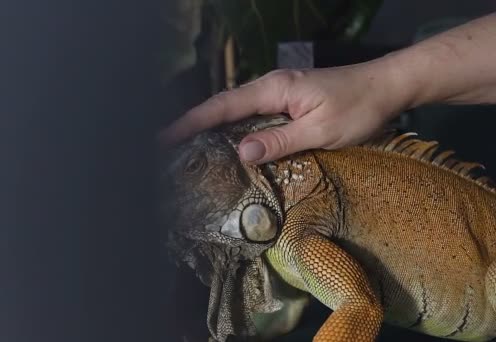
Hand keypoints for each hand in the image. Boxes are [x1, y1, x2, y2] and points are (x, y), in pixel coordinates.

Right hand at [159, 62, 405, 163]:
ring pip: (238, 112)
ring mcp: (280, 94)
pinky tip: (229, 146)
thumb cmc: (359, 107)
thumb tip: (241, 152)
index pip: (224, 106)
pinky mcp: (288, 103)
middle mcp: (271, 87)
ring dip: (213, 129)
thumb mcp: (321, 130)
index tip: (166, 136)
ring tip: (189, 150)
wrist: (388, 87)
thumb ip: (280, 140)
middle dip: (195, 125)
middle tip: (169, 148)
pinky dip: (236, 130)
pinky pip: (254, 117)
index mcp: (274, 89)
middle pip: (224, 107)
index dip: (192, 121)